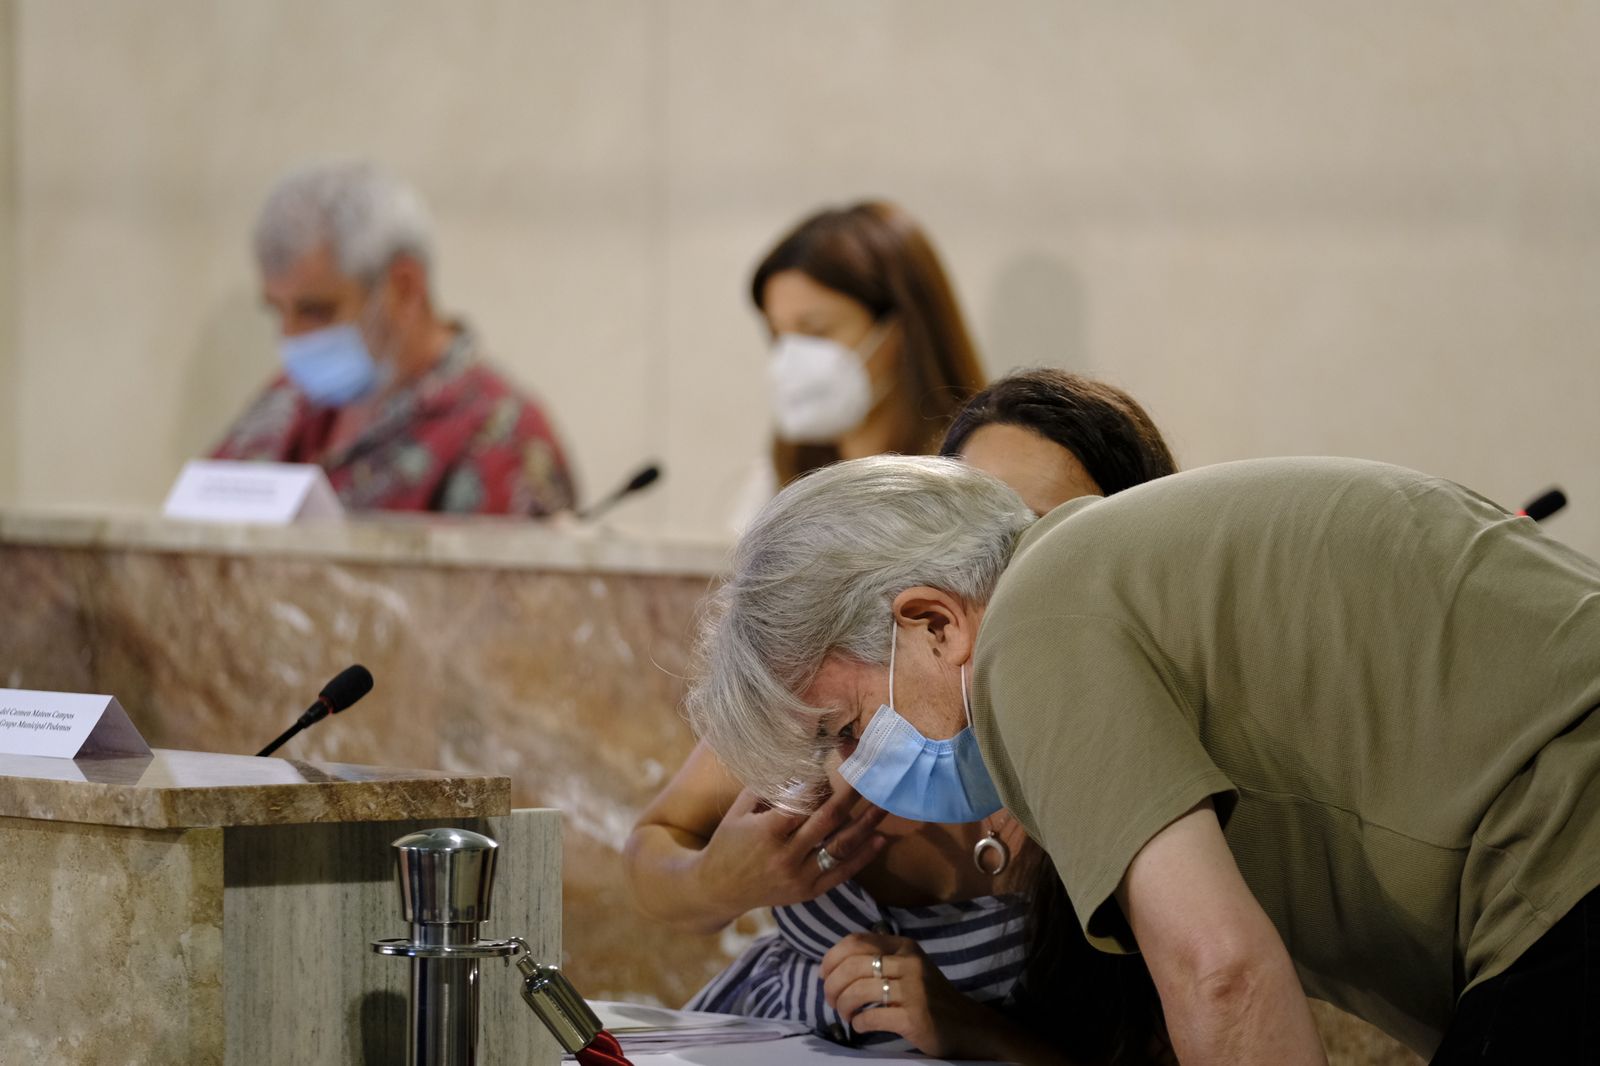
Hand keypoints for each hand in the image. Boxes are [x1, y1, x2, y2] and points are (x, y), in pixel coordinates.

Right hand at [693, 783, 887, 917]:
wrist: (717, 889)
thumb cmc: (728, 843)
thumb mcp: (739, 810)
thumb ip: (767, 788)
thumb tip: (799, 765)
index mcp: (766, 832)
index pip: (803, 802)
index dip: (820, 784)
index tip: (832, 769)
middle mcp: (785, 856)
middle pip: (827, 821)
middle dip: (851, 796)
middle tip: (869, 776)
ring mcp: (798, 877)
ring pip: (840, 848)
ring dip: (865, 825)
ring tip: (884, 805)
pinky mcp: (807, 892)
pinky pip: (841, 874)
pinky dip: (863, 857)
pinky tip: (880, 839)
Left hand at [820, 932, 990, 1058]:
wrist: (968, 1026)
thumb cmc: (931, 997)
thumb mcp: (909, 968)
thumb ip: (880, 959)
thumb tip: (834, 966)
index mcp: (904, 947)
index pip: (856, 941)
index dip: (832, 958)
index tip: (824, 975)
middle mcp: (909, 963)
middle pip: (852, 966)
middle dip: (832, 985)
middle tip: (831, 1001)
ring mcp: (913, 990)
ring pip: (859, 991)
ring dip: (843, 1006)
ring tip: (845, 1015)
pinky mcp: (915, 1017)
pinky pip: (872, 1017)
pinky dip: (858, 1023)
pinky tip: (859, 1026)